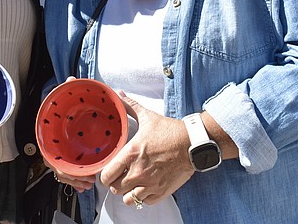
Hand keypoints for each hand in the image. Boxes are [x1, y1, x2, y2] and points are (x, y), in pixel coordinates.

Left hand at [100, 92, 193, 208]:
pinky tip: (144, 188)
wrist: (193, 143)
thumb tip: (119, 94)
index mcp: (131, 154)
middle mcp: (138, 172)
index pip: (106, 175)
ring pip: (128, 199)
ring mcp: (150, 184)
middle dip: (115, 183)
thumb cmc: (170, 131)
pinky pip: (145, 203)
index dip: (105, 175)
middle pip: (115, 189)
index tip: (108, 171)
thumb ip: (130, 106)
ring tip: (131, 184)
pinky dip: (142, 198)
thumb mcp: (148, 117)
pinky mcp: (162, 191)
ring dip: (128, 192)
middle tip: (120, 176)